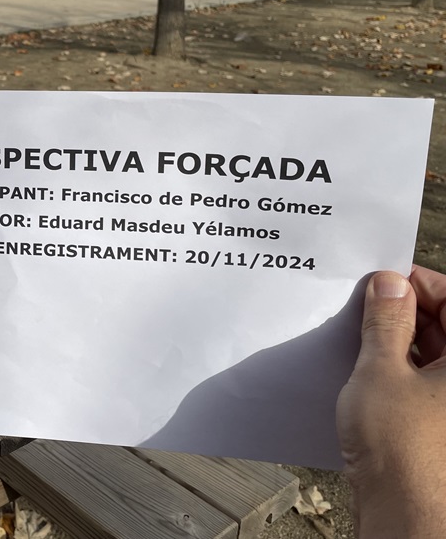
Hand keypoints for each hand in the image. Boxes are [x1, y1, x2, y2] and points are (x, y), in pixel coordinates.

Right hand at [336, 267, 445, 535]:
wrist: (409, 518)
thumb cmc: (404, 449)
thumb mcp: (382, 370)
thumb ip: (385, 321)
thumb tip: (389, 284)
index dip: (418, 284)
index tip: (381, 280)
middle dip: (407, 312)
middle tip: (364, 306)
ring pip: (438, 355)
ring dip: (401, 342)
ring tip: (359, 339)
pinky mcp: (445, 428)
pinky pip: (429, 384)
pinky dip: (403, 371)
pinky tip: (368, 372)